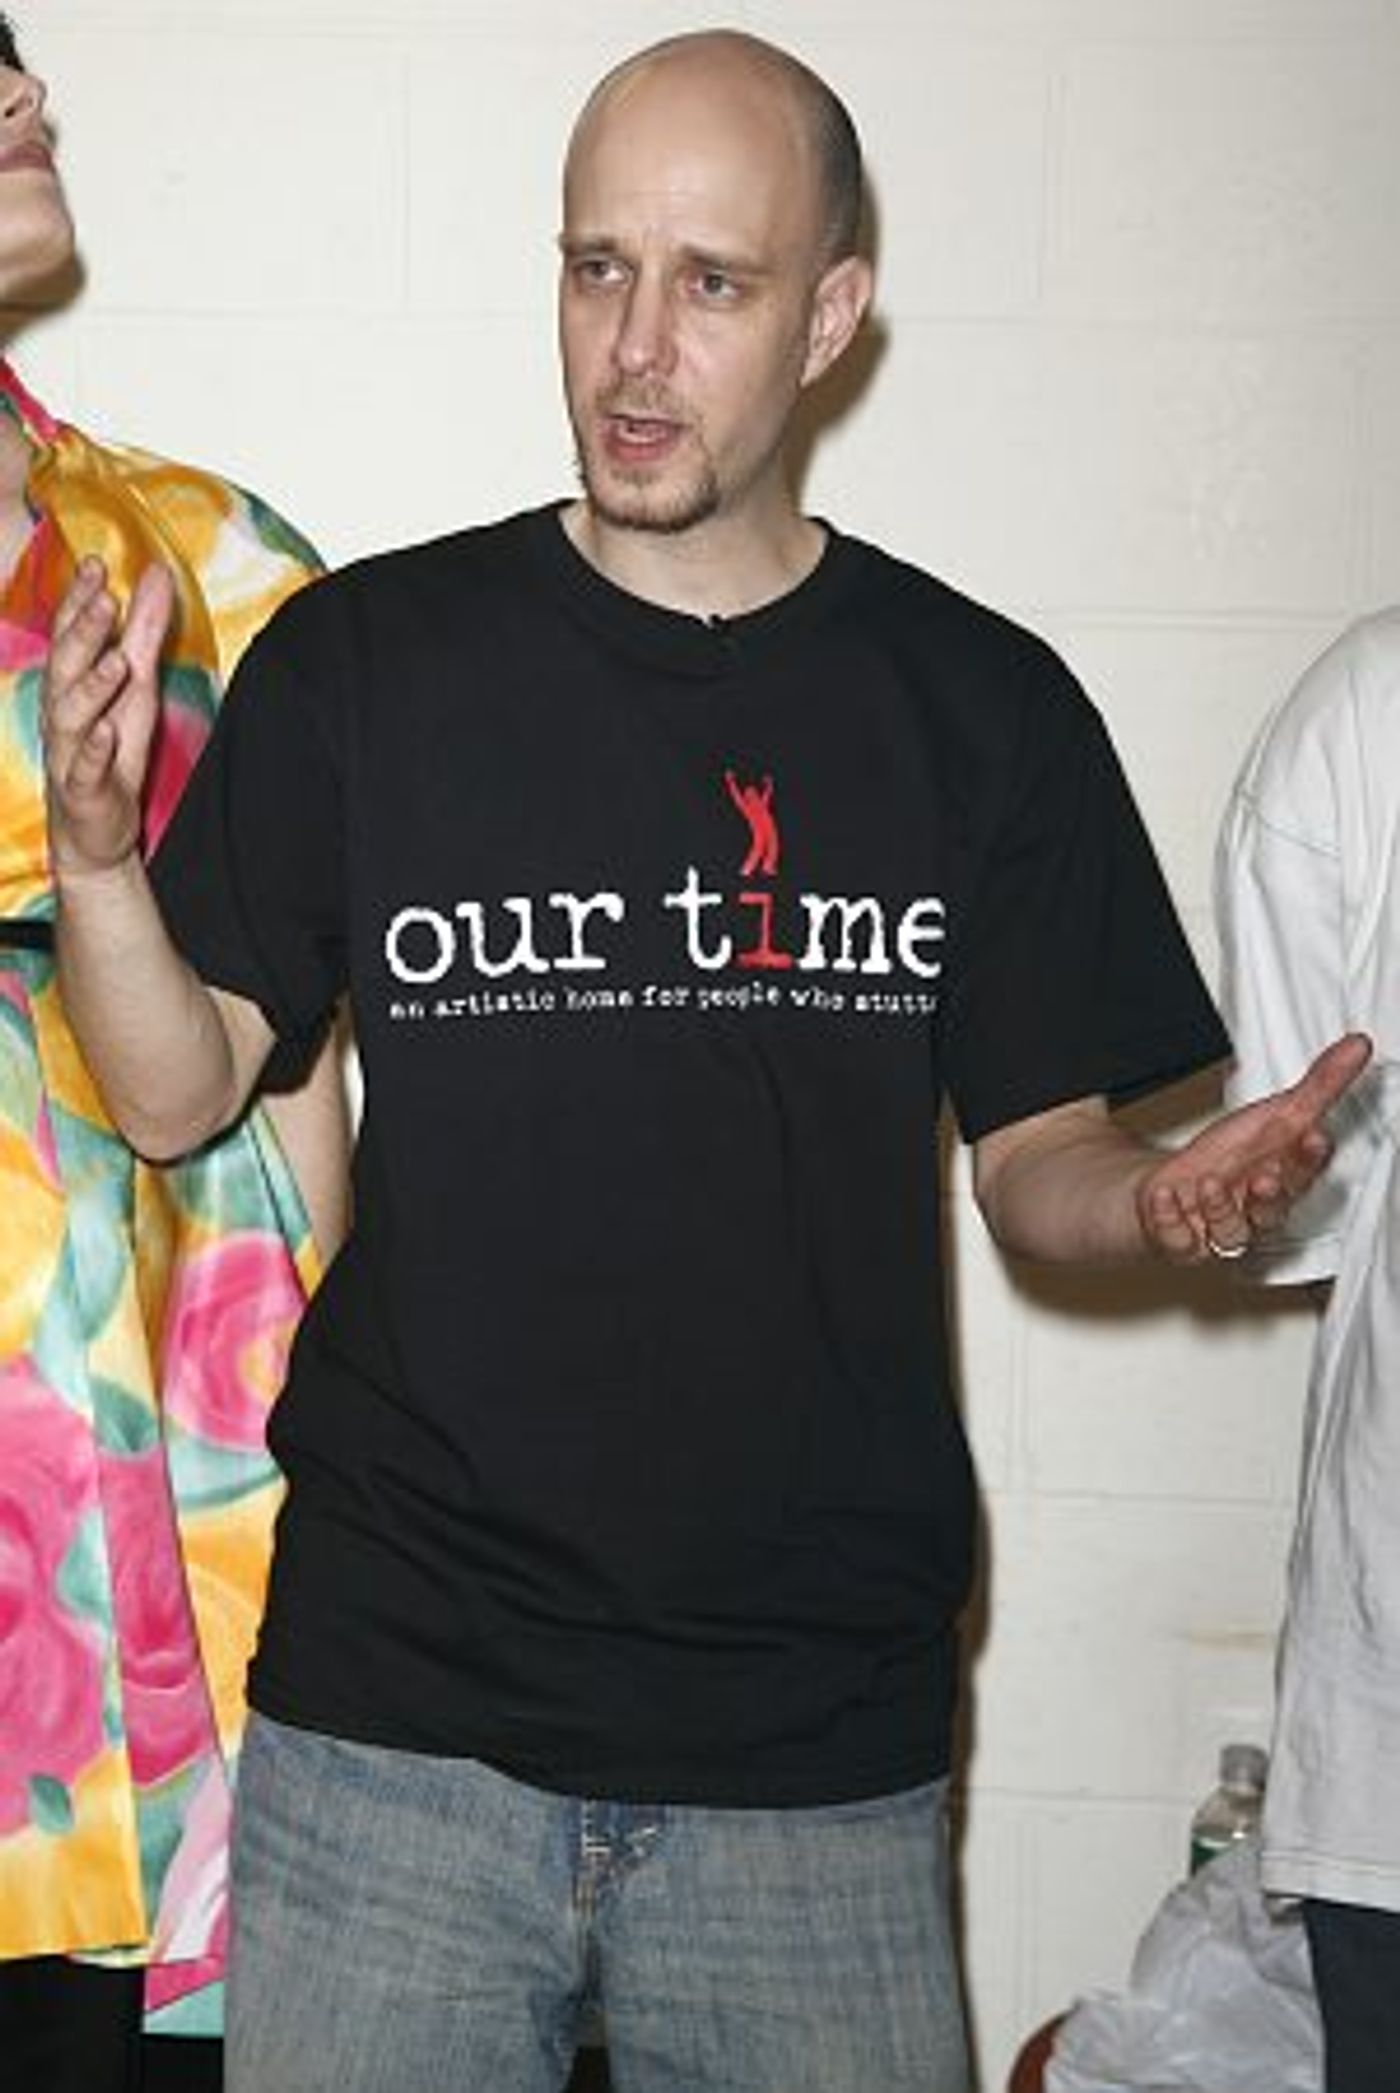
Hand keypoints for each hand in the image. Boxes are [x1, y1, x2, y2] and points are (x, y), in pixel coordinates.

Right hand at [42, 557, 174, 877]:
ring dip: (92, 686)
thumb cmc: (111, 748)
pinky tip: (106, 730)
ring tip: (117, 662)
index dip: (79, 600)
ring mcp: (70, 752)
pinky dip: (95, 748)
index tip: (94, 564)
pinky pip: (85, 767)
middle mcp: (63, 713)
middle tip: (106, 600)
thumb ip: (145, 632)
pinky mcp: (84, 790)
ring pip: (70, 715)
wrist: (95, 827)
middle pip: (65, 667)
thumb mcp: (137, 686)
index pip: (69, 635)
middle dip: (84, 633)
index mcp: (72, 684)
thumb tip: (159, 575)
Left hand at [1138, 1032, 1371, 1262]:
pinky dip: (1168, 1219)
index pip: (1305, 1173)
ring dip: (1221, 1208)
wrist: (1179, 1187)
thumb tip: (1356, 1046)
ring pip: (1230, 1232)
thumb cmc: (1230, 1156)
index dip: (1309, 1159)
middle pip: (1273, 1210)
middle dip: (1272, 1195)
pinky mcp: (1183, 1242)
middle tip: (1267, 1177)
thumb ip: (1318, 1085)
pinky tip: (1164, 1195)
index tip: (1312, 1137)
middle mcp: (1256, 1211)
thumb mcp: (1274, 1114)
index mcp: (1283, 1179)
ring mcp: (1220, 1229)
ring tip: (1210, 1183)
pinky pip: (1176, 1238)